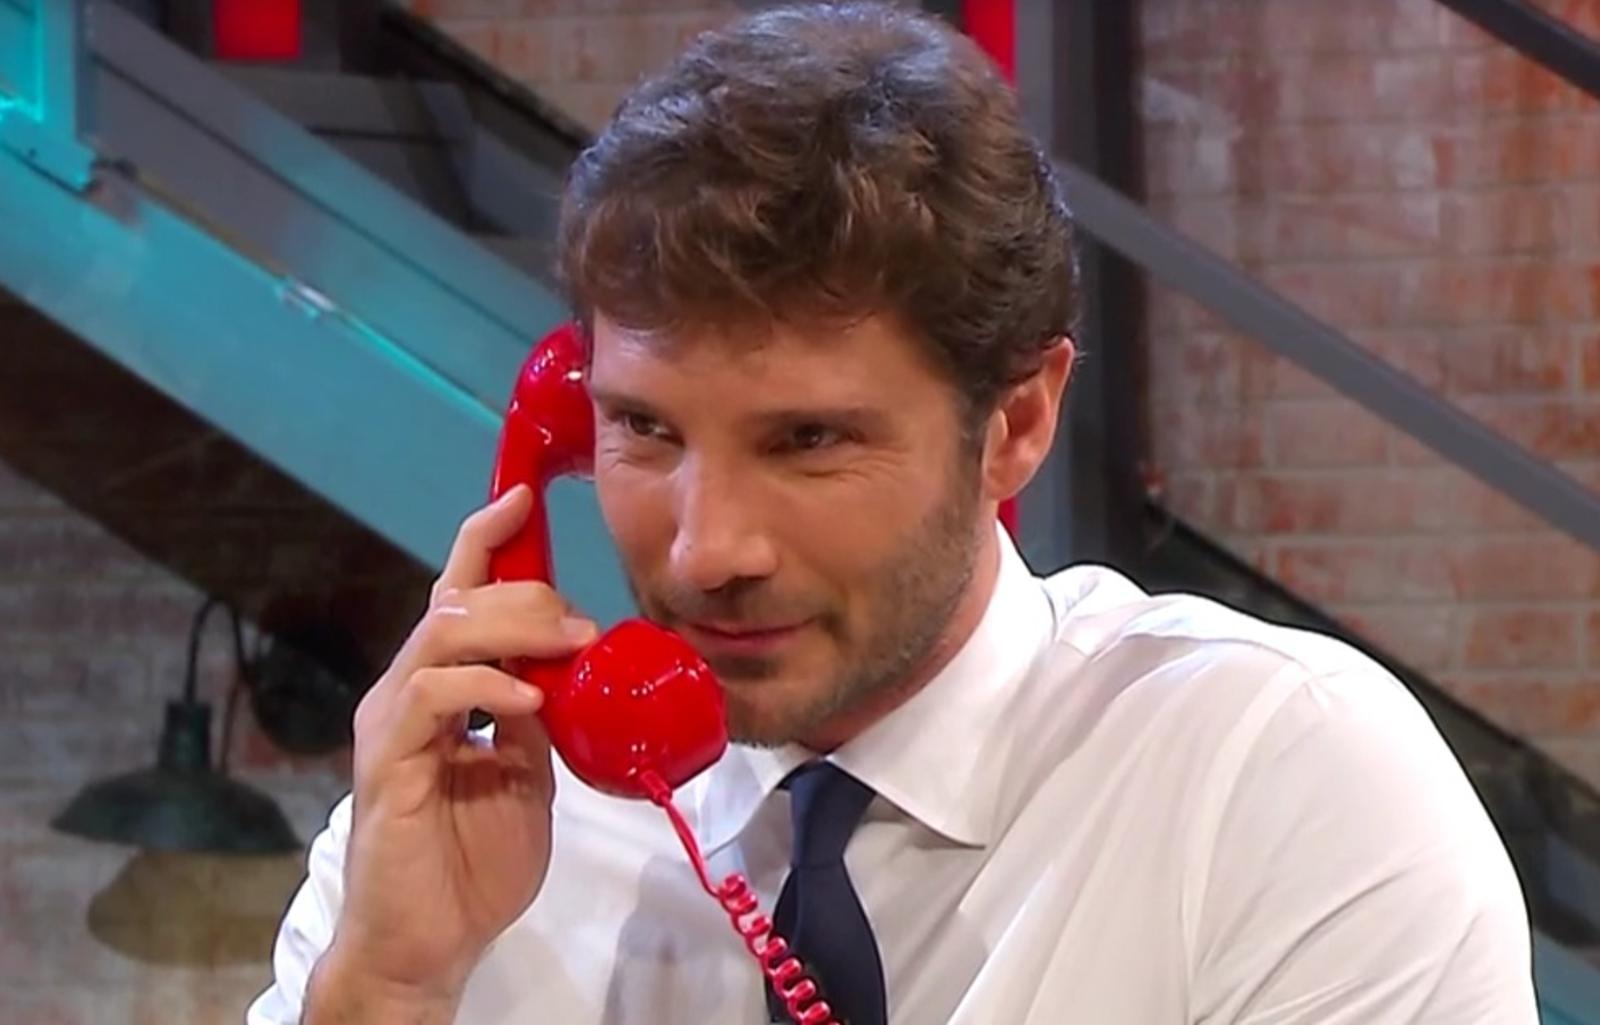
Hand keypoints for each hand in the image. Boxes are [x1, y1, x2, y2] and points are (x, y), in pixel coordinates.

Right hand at [316, 484, 596, 1011]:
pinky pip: (431, 697)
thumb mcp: (528, 776)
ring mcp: (392, 725)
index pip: (459, 596)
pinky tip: (527, 697)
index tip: (524, 497)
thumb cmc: (471, 864)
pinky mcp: (388, 764)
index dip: (487, 542)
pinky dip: (484, 684)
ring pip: (441, 635)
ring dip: (513, 627)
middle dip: (525, 591)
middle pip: (456, 602)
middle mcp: (407, 693)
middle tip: (582, 620)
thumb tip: (570, 671)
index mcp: (441, 690)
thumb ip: (541, 718)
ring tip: (568, 644)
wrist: (429, 945)